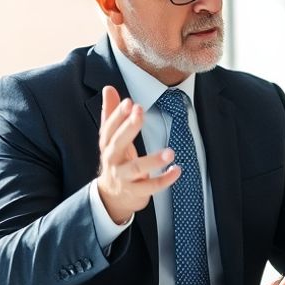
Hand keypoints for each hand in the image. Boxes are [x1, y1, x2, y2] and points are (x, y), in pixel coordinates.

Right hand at [96, 86, 181, 224]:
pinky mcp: (136, 191)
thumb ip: (111, 113)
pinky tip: (177, 170)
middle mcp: (113, 160)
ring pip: (137, 168)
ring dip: (153, 160)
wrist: (111, 196)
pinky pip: (151, 187)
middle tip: (141, 111)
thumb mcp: (111, 138)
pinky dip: (164, 180)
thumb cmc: (116, 160)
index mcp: (107, 144)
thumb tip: (108, 88)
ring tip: (170, 152)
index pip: (109, 127)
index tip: (129, 102)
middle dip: (129, 127)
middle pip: (118, 143)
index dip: (117, 114)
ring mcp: (124, 177)